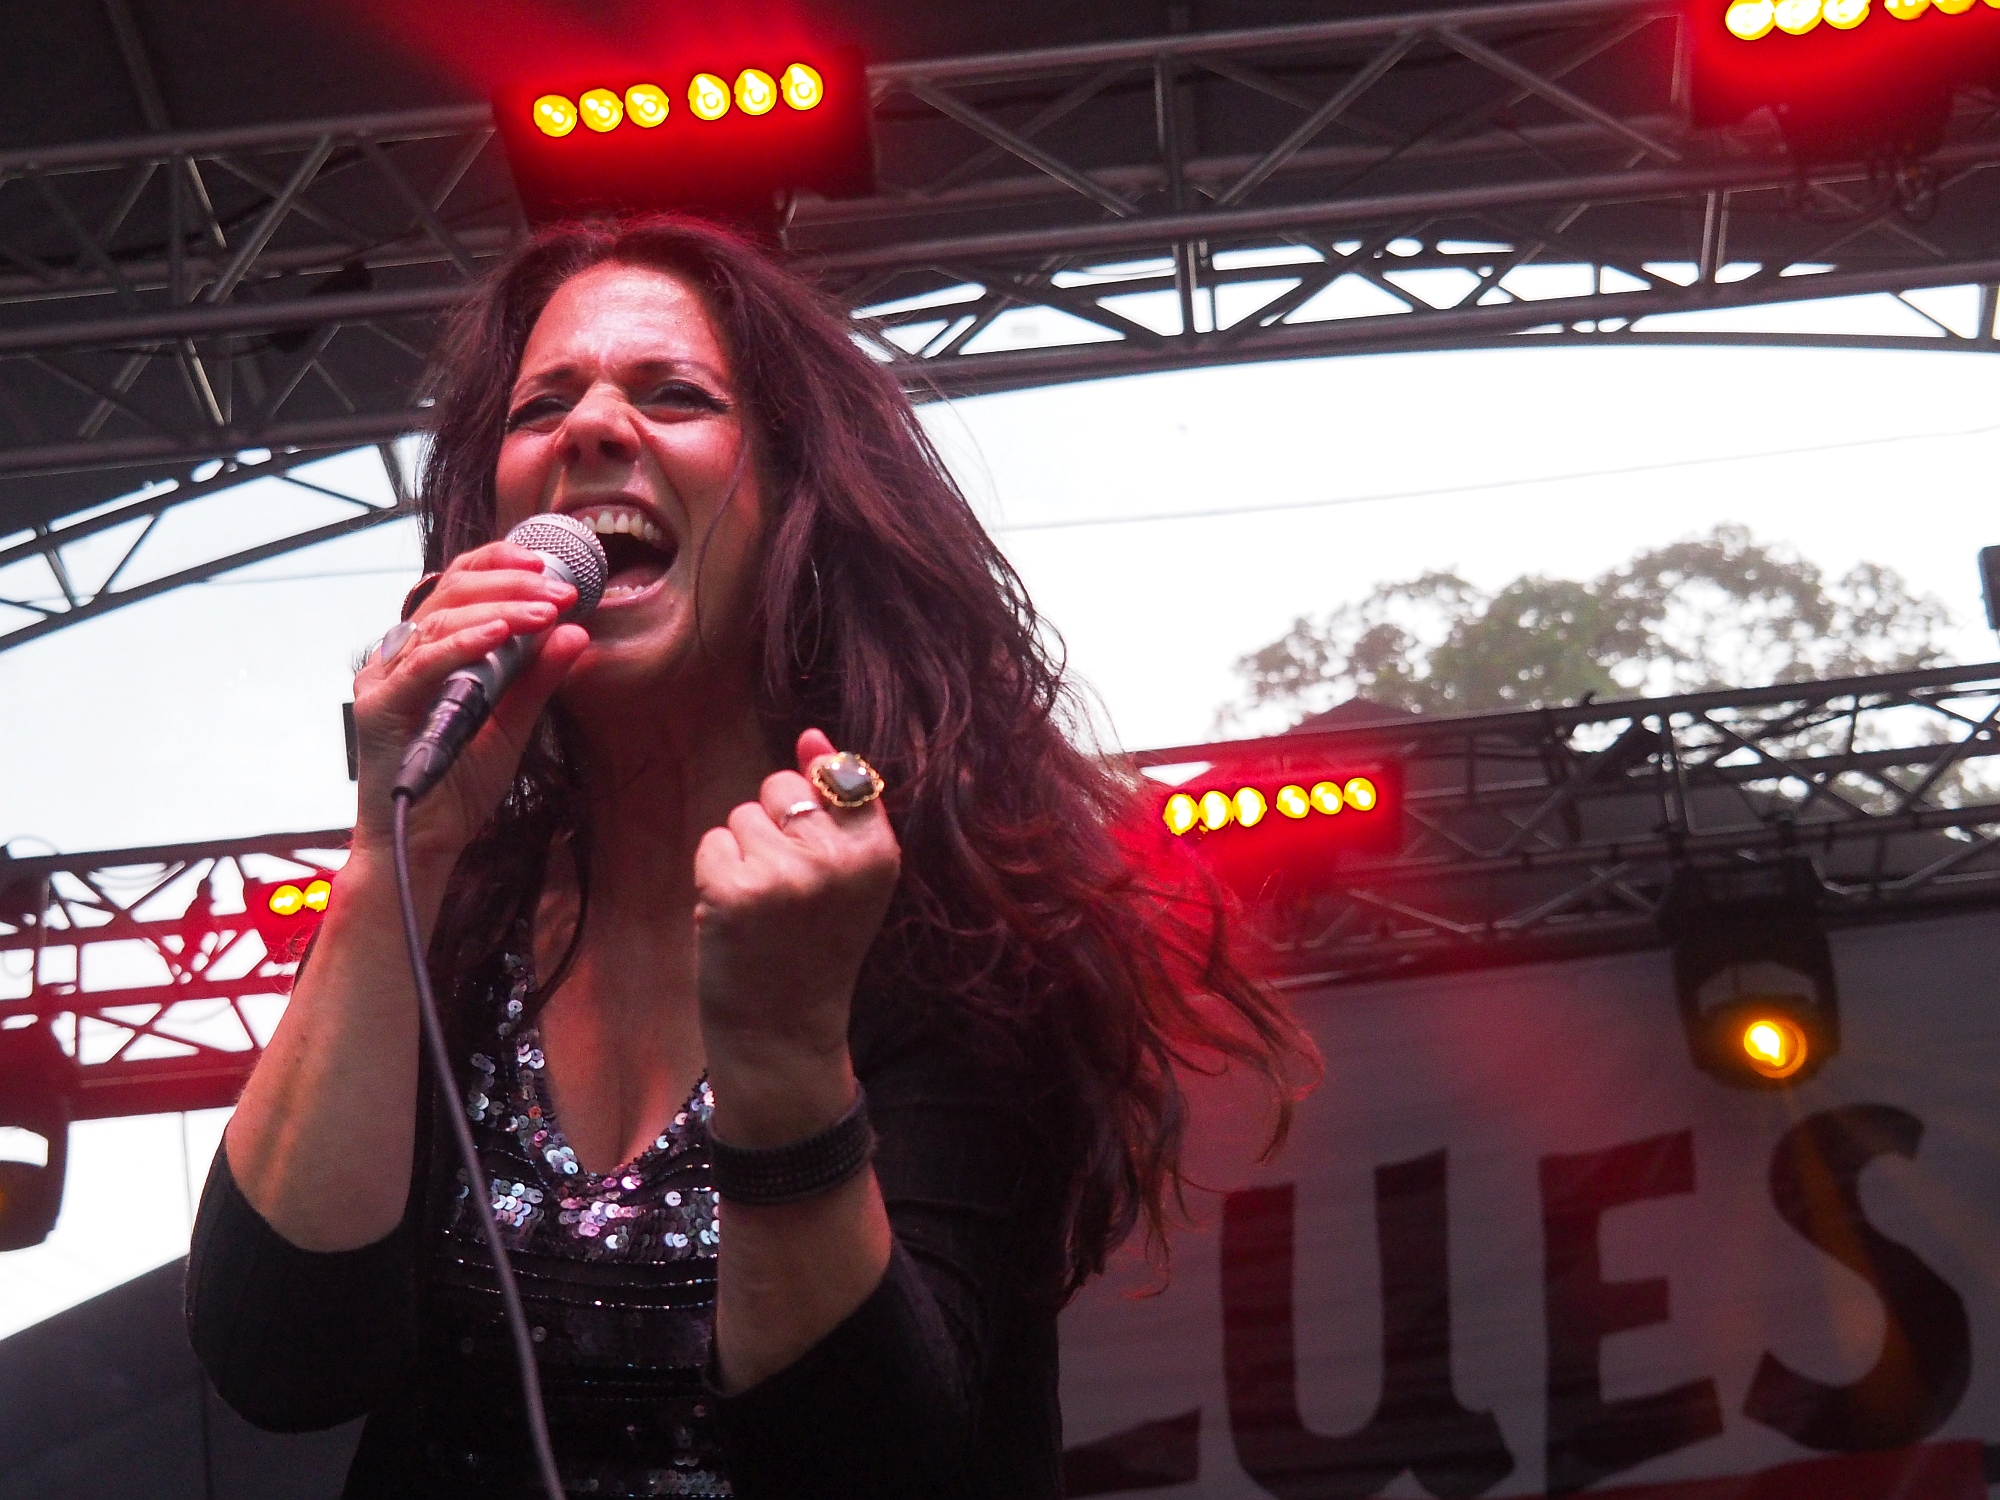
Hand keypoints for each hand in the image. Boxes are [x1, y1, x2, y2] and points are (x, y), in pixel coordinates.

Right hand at [350, 541, 589, 868]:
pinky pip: (424, 663)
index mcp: (425, 651)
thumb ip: (537, 679)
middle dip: (512, 584)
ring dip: (500, 609)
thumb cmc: (457, 788)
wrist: (422, 844)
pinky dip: (465, 643)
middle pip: (449, 592)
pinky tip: (503, 633)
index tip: (549, 565)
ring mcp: (384, 679)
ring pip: (439, 620)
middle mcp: (398, 657)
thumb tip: (576, 631)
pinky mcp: (379, 707)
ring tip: (547, 610)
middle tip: (562, 591)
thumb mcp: (512, 725)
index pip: (456, 584)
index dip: (499, 564)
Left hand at [694, 729, 900, 1142]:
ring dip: (741, 854)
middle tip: (787, 890)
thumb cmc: (815, 945)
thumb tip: (811, 734)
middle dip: (774, 827)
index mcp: (878, 851)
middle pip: (781, 788)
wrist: (784, 1031)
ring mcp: (785, 874)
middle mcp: (837, 859)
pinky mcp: (734, 890)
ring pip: (742, 815)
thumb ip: (839, 803)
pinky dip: (713, 874)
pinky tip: (734, 915)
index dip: (814, 812)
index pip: (838, 775)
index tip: (819, 863)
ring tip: (762, 907)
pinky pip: (712, 842)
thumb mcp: (850, 875)